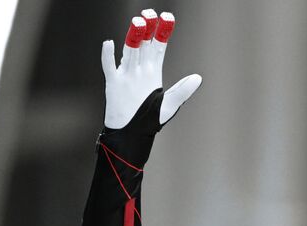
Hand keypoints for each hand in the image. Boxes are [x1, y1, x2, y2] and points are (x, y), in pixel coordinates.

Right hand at [101, 10, 201, 130]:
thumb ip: (182, 90)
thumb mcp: (170, 105)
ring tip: (138, 21)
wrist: (131, 133)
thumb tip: (198, 78)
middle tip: (150, 12)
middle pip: (144, 43)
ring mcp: (125, 74)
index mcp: (153, 72)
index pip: (159, 46)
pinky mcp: (113, 83)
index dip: (163, 31)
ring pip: (130, 50)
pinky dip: (108, 56)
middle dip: (147, 28)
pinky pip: (109, 67)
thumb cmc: (150, 120)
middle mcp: (139, 69)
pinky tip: (109, 43)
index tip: (167, 17)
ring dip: (134, 37)